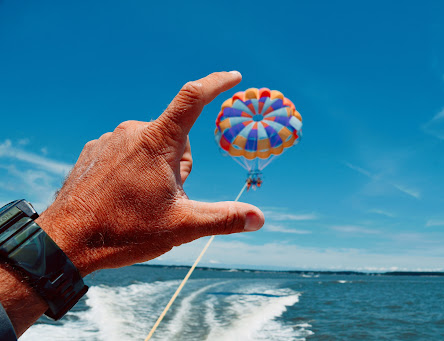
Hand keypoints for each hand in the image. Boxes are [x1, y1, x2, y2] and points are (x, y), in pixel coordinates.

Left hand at [36, 71, 264, 275]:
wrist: (65, 241)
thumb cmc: (124, 231)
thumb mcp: (182, 226)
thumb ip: (224, 218)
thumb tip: (260, 218)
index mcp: (157, 142)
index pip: (193, 99)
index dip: (216, 84)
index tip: (233, 76)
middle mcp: (132, 131)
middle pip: (176, 141)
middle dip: (179, 167)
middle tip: (162, 199)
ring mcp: (110, 140)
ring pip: (152, 148)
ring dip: (156, 170)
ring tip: (138, 201)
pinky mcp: (95, 151)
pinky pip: (127, 153)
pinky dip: (133, 170)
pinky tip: (121, 196)